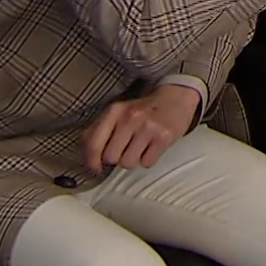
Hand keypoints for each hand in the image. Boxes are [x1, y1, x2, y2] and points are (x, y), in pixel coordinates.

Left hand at [81, 84, 200, 173]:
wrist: (176, 98)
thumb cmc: (143, 110)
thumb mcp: (118, 113)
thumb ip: (98, 131)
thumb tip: (89, 158)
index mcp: (114, 111)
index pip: (93, 143)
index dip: (91, 161)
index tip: (96, 168)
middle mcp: (130, 118)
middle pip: (111, 157)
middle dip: (117, 158)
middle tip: (125, 149)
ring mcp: (148, 127)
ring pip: (128, 163)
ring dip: (133, 160)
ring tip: (139, 148)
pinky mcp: (164, 137)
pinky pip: (147, 163)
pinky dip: (148, 159)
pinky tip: (151, 148)